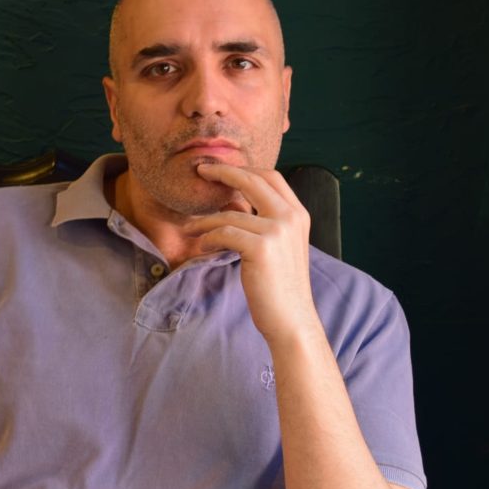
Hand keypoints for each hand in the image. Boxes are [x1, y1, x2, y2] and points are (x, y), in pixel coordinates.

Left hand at [186, 163, 319, 343]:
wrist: (291, 320)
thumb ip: (266, 222)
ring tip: (190, 228)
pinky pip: (224, 233)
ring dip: (205, 220)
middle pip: (252, 179)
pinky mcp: (261, 248)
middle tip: (200, 170)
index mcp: (298, 214)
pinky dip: (208, 239)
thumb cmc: (280, 287)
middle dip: (223, 172)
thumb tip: (233, 204)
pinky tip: (202, 247)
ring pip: (230, 213)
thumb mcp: (280, 246)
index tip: (220, 168)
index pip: (270, 176)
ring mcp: (278, 231)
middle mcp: (291, 217)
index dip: (244, 168)